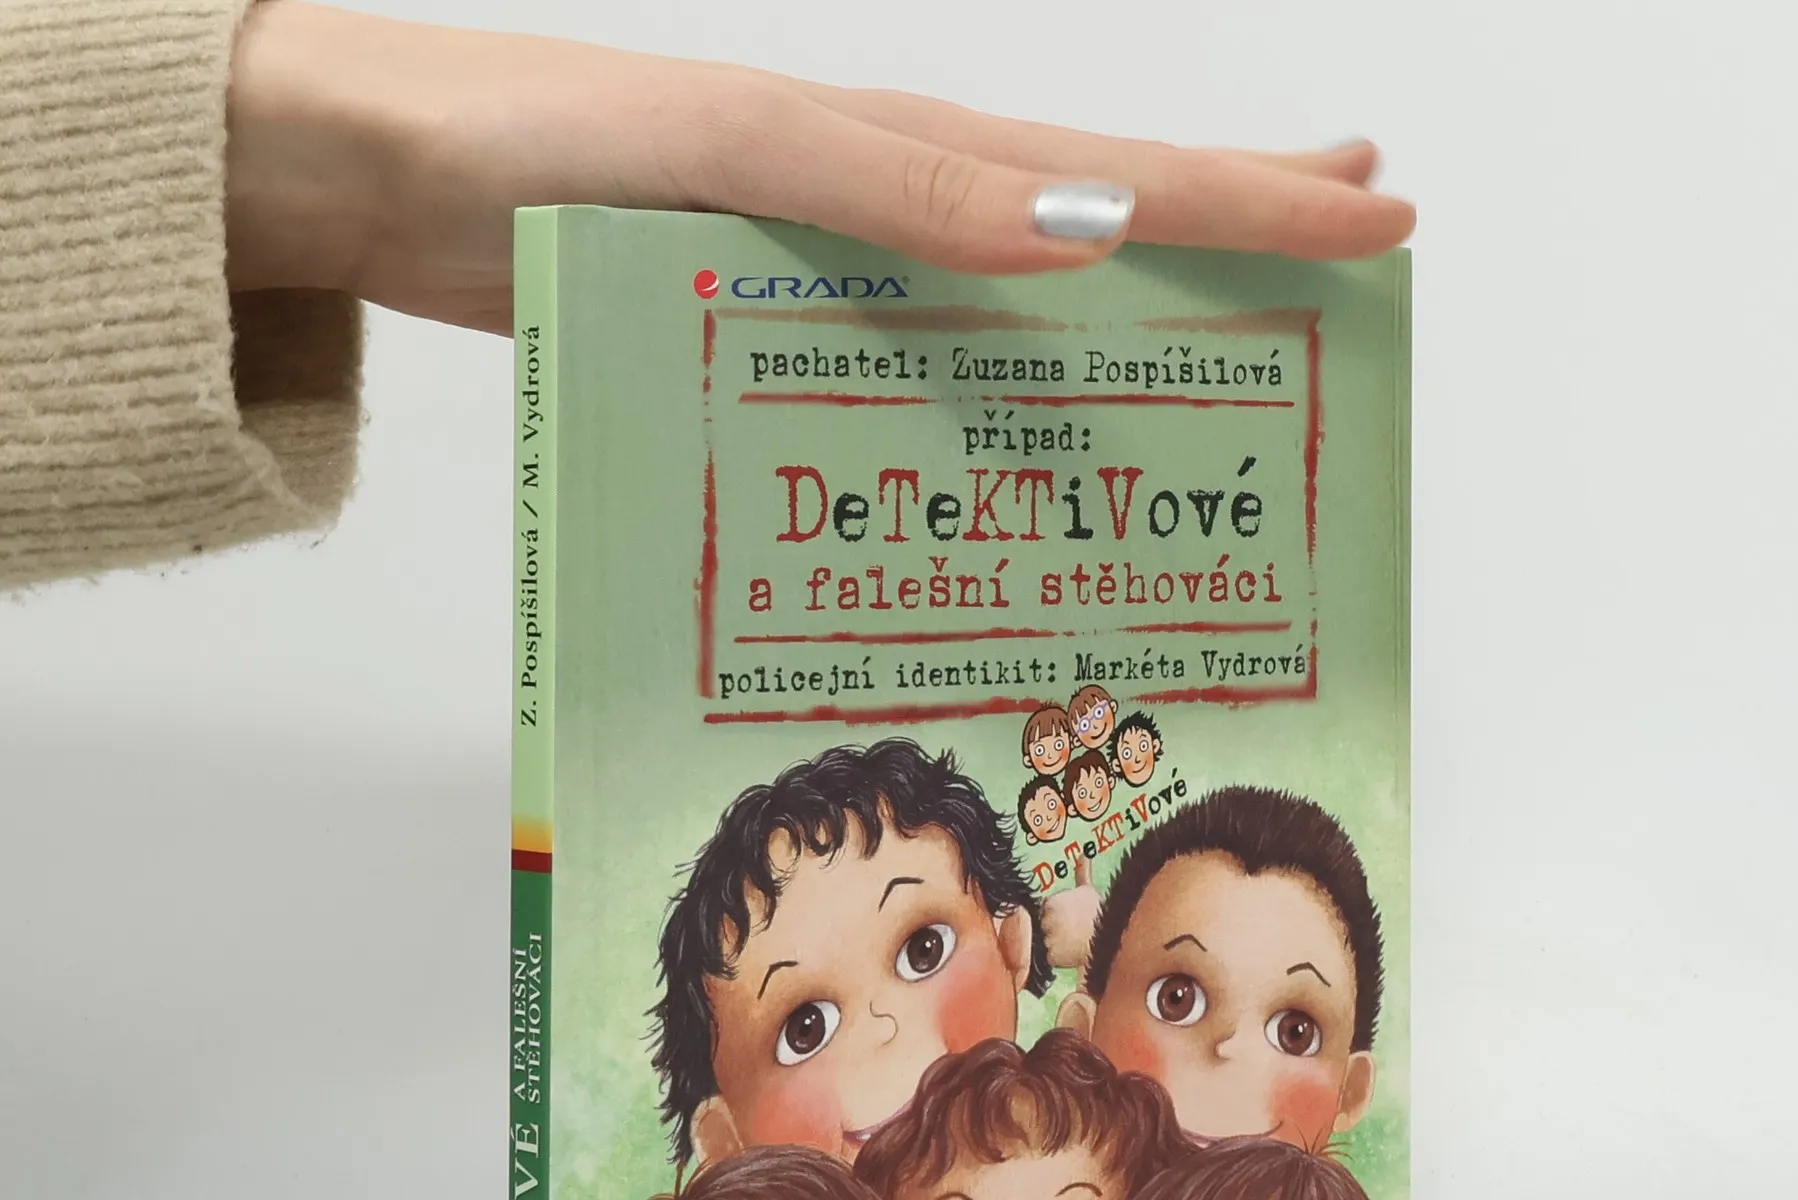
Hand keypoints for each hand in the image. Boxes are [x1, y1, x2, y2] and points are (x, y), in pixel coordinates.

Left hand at [226, 3, 1414, 334]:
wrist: (395, 184)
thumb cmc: (549, 149)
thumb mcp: (741, 152)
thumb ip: (902, 188)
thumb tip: (1083, 232)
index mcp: (915, 155)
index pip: (1127, 178)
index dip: (1258, 203)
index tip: (1381, 214)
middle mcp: (902, 213)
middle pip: (1104, 223)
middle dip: (1235, 232)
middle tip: (1354, 236)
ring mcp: (845, 274)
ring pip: (1028, 301)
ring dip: (1136, 316)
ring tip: (1229, 343)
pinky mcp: (781, 334)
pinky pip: (927, 367)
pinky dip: (1002, 394)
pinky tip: (1026, 432)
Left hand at [1041, 849, 1101, 976]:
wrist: (1114, 937)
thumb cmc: (1102, 913)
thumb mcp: (1090, 890)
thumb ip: (1082, 872)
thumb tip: (1083, 855)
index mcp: (1051, 902)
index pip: (1044, 909)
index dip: (1055, 915)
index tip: (1069, 918)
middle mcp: (1047, 920)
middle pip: (1042, 926)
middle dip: (1053, 929)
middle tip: (1072, 932)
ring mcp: (1048, 939)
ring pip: (1045, 942)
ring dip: (1056, 944)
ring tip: (1074, 942)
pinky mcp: (1053, 956)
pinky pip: (1050, 959)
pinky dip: (1060, 958)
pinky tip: (1073, 952)